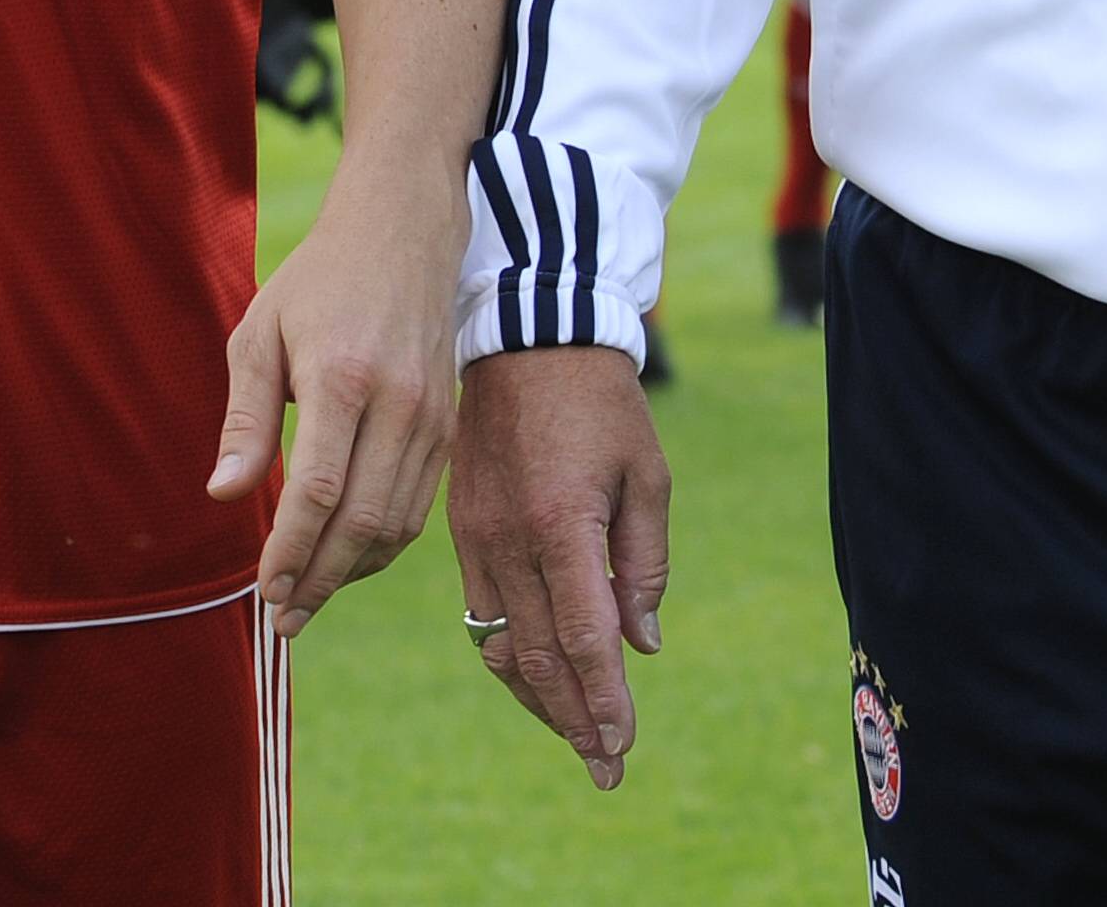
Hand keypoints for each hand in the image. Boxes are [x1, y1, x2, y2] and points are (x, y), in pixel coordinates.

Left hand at [208, 175, 465, 639]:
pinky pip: (419, 506)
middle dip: (318, 581)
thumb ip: (246, 417)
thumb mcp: (260, 333)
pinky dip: (382, 545)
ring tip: (307, 598)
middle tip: (282, 618)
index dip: (290, 553)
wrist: (405, 232)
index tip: (263, 591)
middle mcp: (398, 404)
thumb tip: (226, 493)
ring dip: (351, 573)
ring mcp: (432, 417)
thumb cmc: (319, 281)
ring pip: (397, 524)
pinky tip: (347, 558)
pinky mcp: (449, 426)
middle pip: (362, 523)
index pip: (318, 492)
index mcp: (343, 378)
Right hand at [448, 342, 670, 790]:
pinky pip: (480, 613)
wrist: (525, 337)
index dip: (604, 702)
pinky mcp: (460, 532)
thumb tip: (641, 644)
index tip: (623, 747)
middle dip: (574, 722)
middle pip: (539, 659)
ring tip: (576, 737)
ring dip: (539, 700)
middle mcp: (508, 543)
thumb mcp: (646, 476)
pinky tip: (537, 677)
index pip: (584, 640)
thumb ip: (644, 563)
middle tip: (606, 768)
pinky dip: (509, 656)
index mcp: (560, 526)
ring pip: (500, 646)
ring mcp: (476, 540)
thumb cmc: (602, 403)